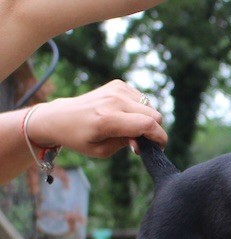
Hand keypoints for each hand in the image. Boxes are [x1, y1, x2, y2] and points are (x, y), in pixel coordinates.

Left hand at [27, 80, 167, 157]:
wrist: (59, 117)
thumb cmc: (79, 138)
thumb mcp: (102, 151)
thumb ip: (127, 144)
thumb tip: (144, 139)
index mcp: (108, 119)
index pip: (147, 125)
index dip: (159, 137)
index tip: (160, 147)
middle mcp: (114, 101)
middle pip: (154, 115)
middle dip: (153, 131)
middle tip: (140, 141)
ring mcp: (116, 90)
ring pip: (150, 107)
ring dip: (146, 120)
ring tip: (131, 129)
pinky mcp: (118, 84)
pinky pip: (142, 99)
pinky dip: (140, 110)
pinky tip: (126, 116)